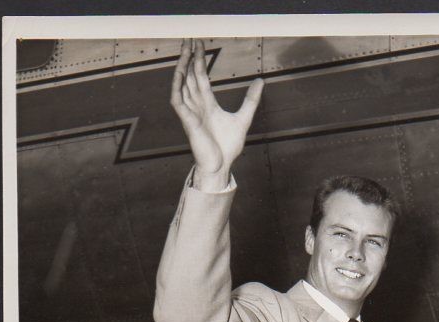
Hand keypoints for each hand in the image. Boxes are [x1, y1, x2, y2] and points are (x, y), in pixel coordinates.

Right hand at [170, 39, 263, 185]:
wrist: (221, 166)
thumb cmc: (227, 147)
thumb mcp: (244, 118)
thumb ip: (251, 100)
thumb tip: (261, 81)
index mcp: (208, 103)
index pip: (200, 76)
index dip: (199, 59)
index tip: (199, 43)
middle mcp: (197, 104)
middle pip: (190, 75)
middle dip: (189, 56)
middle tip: (189, 38)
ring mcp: (191, 112)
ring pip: (182, 83)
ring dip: (182, 66)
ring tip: (185, 50)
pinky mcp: (187, 121)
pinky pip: (178, 99)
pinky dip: (177, 86)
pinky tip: (179, 73)